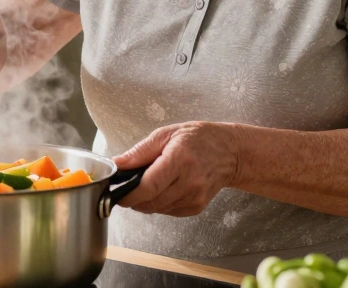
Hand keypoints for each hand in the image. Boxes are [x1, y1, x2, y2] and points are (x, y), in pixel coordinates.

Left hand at [113, 122, 238, 216]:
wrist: (230, 153)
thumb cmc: (198, 139)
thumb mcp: (166, 134)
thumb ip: (140, 151)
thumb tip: (117, 164)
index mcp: (180, 160)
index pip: (149, 186)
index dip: (129, 194)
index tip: (117, 194)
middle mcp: (190, 182)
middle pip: (152, 202)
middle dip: (134, 199)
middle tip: (127, 188)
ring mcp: (195, 197)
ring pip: (158, 209)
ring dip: (146, 202)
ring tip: (147, 185)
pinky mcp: (197, 207)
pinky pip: (169, 211)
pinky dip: (159, 204)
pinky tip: (163, 189)